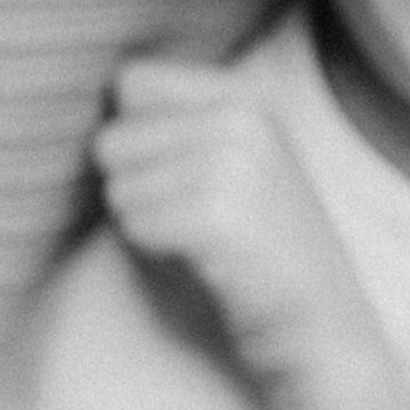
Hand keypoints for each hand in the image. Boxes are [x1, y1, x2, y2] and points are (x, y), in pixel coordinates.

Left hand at [92, 56, 409, 409]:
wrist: (318, 327)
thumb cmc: (249, 254)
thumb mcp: (223, 167)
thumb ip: (165, 130)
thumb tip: (91, 124)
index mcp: (243, 96)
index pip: (130, 82)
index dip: (135, 139)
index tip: (181, 177)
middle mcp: (242, 116)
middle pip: (112, 140)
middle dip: (134, 188)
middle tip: (191, 221)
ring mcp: (235, 162)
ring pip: (117, 188)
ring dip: (144, 227)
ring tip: (201, 245)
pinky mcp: (220, 214)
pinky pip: (134, 225)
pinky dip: (153, 254)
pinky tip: (203, 264)